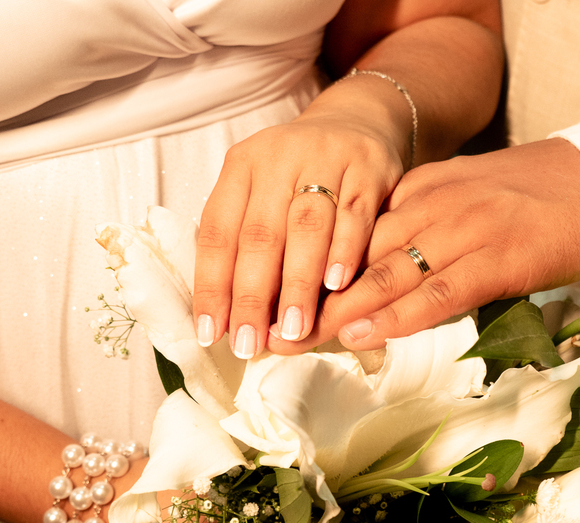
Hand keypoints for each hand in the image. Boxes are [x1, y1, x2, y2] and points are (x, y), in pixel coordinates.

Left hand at [193, 109, 405, 358]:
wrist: (357, 120)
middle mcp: (278, 157)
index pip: (219, 233)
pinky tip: (337, 286)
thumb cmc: (301, 176)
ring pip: (306, 227)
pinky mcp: (369, 167)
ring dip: (298, 283)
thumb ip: (247, 244)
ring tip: (293, 328)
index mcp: (241, 166)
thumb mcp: (264, 193)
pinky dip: (344, 252)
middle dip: (253, 296)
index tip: (211, 333)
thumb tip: (229, 319)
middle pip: (260, 234)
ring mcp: (325, 158)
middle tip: (249, 344)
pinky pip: (354, 216)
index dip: (213, 286)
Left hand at [270, 138, 579, 351]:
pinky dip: (395, 315)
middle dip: (305, 299)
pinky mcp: (494, 259)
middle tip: (265, 334)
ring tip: (295, 342)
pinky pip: (435, 292)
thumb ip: (417, 235)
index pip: (348, 238)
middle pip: (353, 257)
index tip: (271, 306)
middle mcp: (429, 207)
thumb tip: (372, 283)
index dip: (305, 276)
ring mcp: (462, 232)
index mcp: (416, 192)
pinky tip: (361, 336)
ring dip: (335, 313)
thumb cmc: (527, 202)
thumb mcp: (458, 204)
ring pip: (384, 275)